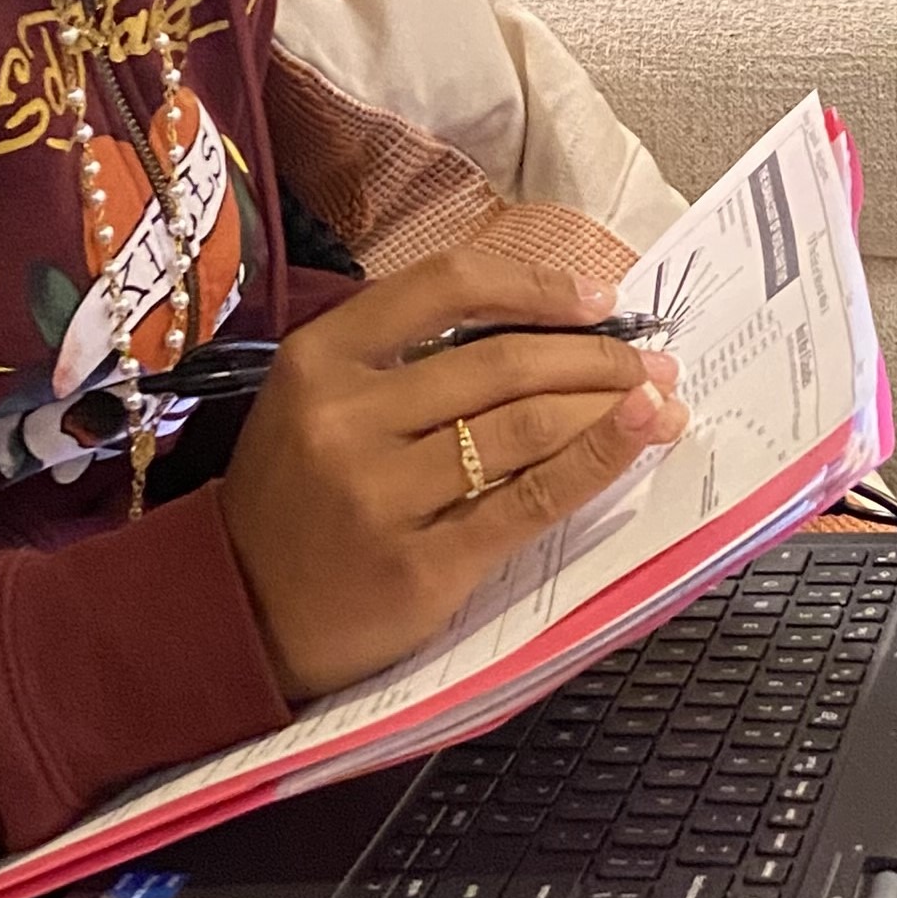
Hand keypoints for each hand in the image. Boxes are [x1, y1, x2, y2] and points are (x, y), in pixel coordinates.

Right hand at [216, 249, 688, 701]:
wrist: (237, 613)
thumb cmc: (297, 497)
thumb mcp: (317, 401)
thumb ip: (405, 359)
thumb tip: (544, 327)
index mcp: (320, 358)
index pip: (447, 286)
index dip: (535, 284)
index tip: (597, 296)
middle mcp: (348, 418)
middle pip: (503, 363)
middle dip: (595, 355)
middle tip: (651, 358)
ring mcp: (384, 495)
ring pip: (527, 428)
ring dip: (609, 406)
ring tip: (658, 400)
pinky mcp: (423, 566)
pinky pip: (531, 502)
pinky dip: (597, 463)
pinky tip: (638, 439)